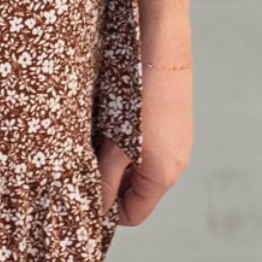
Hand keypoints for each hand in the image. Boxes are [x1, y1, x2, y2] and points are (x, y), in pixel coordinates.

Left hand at [96, 62, 193, 229]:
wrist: (160, 47)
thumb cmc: (136, 97)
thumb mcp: (114, 142)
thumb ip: (104, 178)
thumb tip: (94, 209)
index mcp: (163, 176)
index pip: (133, 214)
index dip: (108, 209)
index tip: (85, 190)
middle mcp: (175, 164)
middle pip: (137, 192)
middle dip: (110, 181)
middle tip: (85, 160)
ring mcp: (177, 143)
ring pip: (140, 167)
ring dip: (117, 160)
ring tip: (97, 137)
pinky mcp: (174, 123)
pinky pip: (147, 146)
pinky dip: (128, 142)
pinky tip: (112, 119)